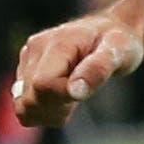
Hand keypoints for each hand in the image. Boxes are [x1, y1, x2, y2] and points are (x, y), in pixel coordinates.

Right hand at [13, 12, 143, 127]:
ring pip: (24, 107)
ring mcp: (27, 60)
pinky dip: (45, 111)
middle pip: (30, 99)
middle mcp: (35, 49)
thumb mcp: (119, 52)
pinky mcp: (26, 71)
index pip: (42, 84)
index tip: (84, 92)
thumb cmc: (118, 42)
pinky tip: (65, 97)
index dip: (62, 98)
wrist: (110, 31)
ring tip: (75, 95)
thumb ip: (98, 69)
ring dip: (50, 112)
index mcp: (57, 43)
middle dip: (58, 108)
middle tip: (83, 93)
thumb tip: (75, 91)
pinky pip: (25, 106)